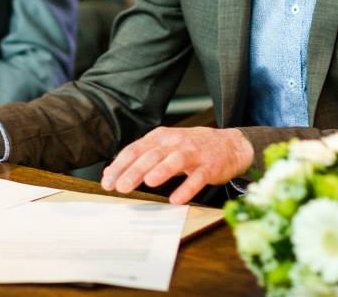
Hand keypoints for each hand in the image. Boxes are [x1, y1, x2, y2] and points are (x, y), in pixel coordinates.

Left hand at [100, 126, 254, 203]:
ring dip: (162, 171)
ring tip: (148, 183)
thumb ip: (138, 159)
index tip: (108, 182)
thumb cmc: (190, 148)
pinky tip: (177, 199)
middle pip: (152, 155)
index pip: (135, 149)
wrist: (229, 144)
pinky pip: (198, 178)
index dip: (120, 165)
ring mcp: (194, 154)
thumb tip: (110, 173)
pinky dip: (187, 188)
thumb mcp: (163, 148)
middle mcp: (176, 142)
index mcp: (160, 138)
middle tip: (121, 187)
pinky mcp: (210, 167)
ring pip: (176, 161)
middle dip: (135, 170)